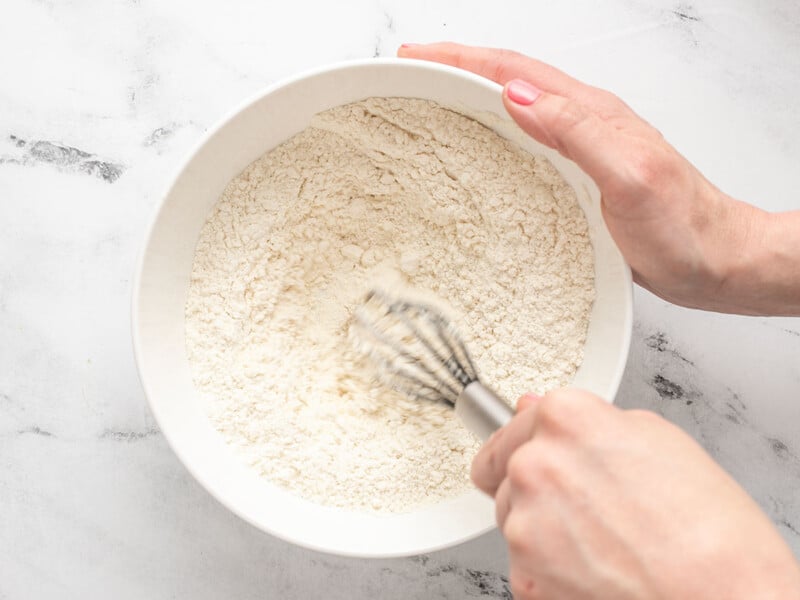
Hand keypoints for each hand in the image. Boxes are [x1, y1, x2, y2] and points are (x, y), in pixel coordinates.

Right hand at [398, 43, 799, 315]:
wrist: (719, 262)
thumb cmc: (684, 230)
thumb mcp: (630, 177)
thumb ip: (578, 133)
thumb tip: (518, 96)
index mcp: (592, 116)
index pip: (515, 72)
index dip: (462, 60)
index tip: (418, 58)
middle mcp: (585, 125)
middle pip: (511, 80)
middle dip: (457, 69)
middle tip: (414, 72)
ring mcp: (583, 150)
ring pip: (517, 108)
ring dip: (472, 96)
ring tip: (434, 99)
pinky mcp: (581, 177)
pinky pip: (528, 142)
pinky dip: (494, 132)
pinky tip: (481, 147)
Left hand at [472, 390, 799, 598]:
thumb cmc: (708, 529)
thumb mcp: (658, 441)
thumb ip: (587, 420)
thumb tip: (538, 408)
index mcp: (565, 419)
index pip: (516, 422)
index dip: (540, 443)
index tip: (551, 456)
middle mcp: (534, 466)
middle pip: (508, 471)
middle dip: (538, 484)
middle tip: (590, 505)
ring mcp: (524, 524)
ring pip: (513, 517)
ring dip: (541, 527)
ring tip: (602, 540)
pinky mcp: (524, 577)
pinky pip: (524, 563)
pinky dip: (549, 569)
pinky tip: (596, 568)